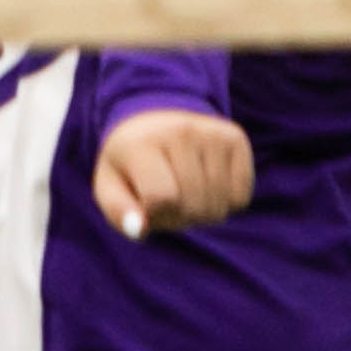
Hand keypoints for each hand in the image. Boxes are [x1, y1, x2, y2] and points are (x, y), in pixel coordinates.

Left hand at [91, 107, 253, 239]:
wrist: (155, 121)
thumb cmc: (131, 164)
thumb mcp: (110, 186)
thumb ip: (119, 212)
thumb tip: (139, 229)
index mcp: (140, 143)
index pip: (161, 198)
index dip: (155, 215)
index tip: (145, 203)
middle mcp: (179, 131)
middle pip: (193, 207)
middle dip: (179, 218)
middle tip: (165, 199)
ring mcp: (211, 133)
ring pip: (218, 207)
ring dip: (202, 214)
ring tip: (184, 191)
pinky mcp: (235, 139)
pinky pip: (240, 199)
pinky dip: (225, 203)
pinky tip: (206, 183)